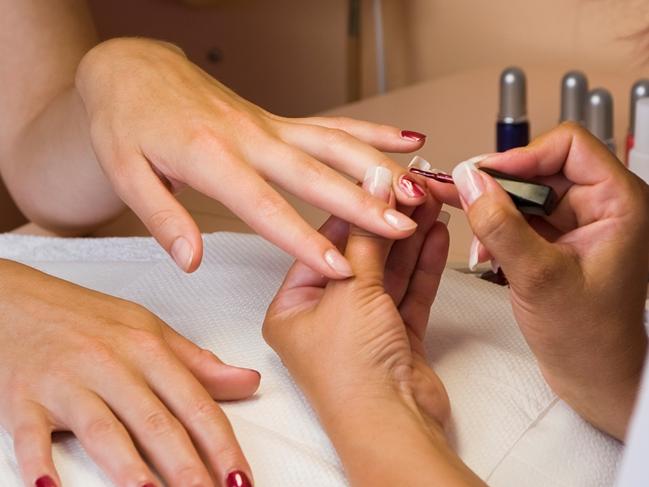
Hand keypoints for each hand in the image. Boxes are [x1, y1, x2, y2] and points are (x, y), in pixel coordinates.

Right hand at [0, 259, 259, 486]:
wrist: (16, 300)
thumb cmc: (85, 318)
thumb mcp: (148, 330)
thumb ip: (198, 363)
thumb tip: (248, 382)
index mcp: (147, 350)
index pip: (195, 403)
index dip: (221, 443)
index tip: (239, 476)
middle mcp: (111, 365)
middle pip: (156, 424)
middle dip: (187, 469)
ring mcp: (66, 383)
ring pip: (105, 432)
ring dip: (131, 471)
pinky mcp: (23, 400)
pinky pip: (31, 437)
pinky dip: (41, 465)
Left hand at [75, 38, 427, 276]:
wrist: (133, 72)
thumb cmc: (127, 123)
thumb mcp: (128, 174)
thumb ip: (163, 219)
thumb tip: (190, 261)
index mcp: (211, 159)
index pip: (265, 208)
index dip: (304, 240)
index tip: (340, 267)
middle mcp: (250, 139)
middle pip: (315, 175)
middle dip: (362, 203)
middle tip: (402, 226)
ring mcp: (269, 126)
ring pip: (334, 145)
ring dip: (379, 167)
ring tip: (418, 188)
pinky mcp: (278, 120)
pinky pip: (331, 125)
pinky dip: (370, 132)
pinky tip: (404, 140)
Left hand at [264, 167, 484, 485]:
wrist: (390, 425)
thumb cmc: (351, 368)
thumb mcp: (352, 290)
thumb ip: (366, 235)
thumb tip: (375, 180)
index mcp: (292, 306)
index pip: (324, 244)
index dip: (354, 208)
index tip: (380, 178)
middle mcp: (323, 316)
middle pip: (359, 256)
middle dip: (387, 221)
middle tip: (413, 184)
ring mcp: (361, 328)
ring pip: (388, 273)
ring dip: (409, 239)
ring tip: (431, 200)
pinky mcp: (395, 339)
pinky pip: (408, 293)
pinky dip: (422, 265)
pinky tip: (436, 234)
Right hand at [444, 123, 648, 439]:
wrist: (592, 376)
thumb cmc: (589, 338)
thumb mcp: (538, 277)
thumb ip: (500, 225)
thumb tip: (469, 181)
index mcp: (618, 203)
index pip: (569, 146)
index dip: (522, 156)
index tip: (484, 176)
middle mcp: (600, 206)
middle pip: (540, 168)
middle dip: (500, 189)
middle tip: (462, 199)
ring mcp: (578, 223)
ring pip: (525, 193)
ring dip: (495, 213)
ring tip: (480, 243)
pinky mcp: (558, 240)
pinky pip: (520, 217)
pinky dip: (498, 231)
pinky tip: (488, 254)